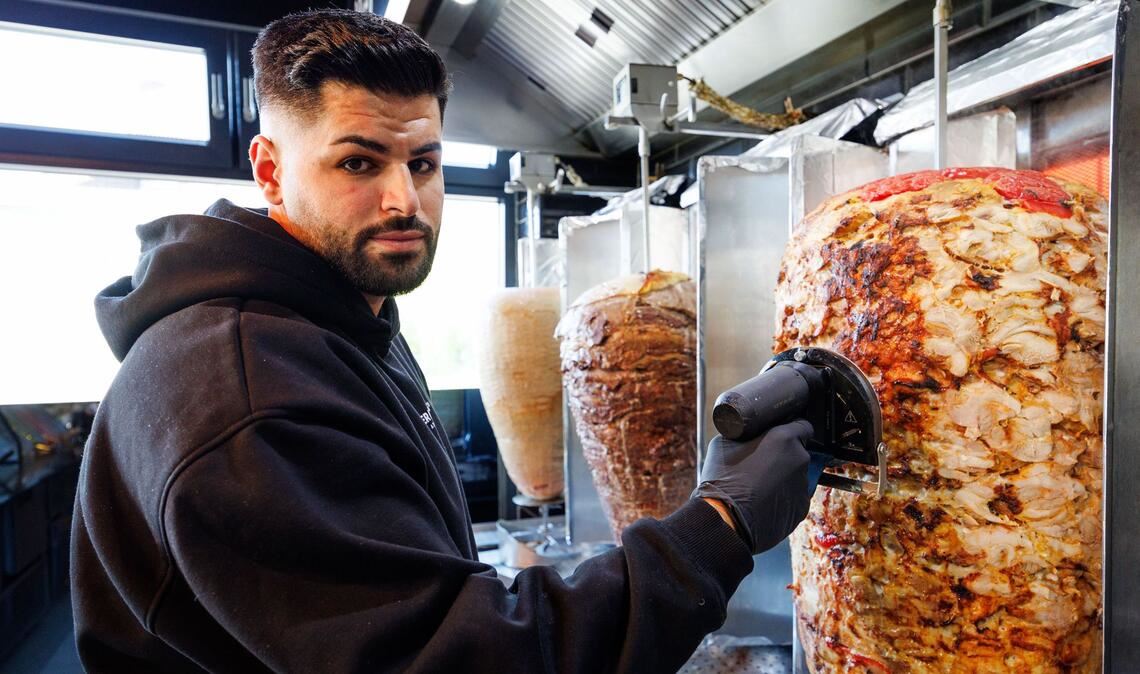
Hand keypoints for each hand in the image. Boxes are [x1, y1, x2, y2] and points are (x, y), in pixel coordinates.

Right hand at [692, 420, 812, 553]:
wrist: (724, 519)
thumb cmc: (722, 479)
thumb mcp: (726, 442)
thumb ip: (747, 435)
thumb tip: (750, 434)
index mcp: (784, 438)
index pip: (802, 426)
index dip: (791, 431)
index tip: (780, 437)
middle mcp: (800, 459)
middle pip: (798, 453)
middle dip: (783, 457)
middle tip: (762, 465)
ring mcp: (803, 485)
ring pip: (796, 477)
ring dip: (783, 479)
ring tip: (759, 488)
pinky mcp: (801, 509)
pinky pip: (794, 498)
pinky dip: (783, 498)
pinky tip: (764, 503)